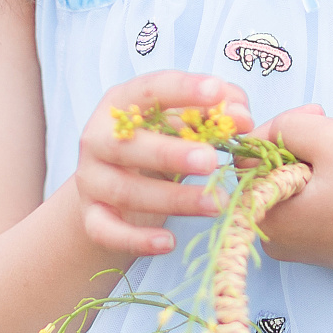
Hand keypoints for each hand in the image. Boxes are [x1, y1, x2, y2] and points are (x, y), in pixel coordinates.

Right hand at [73, 70, 256, 258]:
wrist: (113, 192)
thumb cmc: (157, 147)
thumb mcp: (182, 126)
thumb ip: (213, 114)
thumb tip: (242, 118)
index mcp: (121, 105)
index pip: (148, 90)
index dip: (182, 90)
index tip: (216, 91)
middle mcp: (98, 139)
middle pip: (128, 144)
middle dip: (170, 152)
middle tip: (211, 160)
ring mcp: (91, 180)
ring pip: (125, 191)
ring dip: (173, 198)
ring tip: (215, 203)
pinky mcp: (91, 217)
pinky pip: (107, 230)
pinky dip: (137, 239)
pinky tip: (169, 242)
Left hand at [248, 105, 332, 274]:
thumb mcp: (329, 138)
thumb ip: (286, 125)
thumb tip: (272, 132)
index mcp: (266, 217)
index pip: (247, 158)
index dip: (278, 128)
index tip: (315, 116)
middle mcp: (275, 241)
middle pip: (267, 174)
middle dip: (297, 145)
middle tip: (332, 129)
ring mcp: (300, 250)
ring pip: (290, 189)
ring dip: (313, 164)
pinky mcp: (324, 252)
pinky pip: (309, 209)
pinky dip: (325, 188)